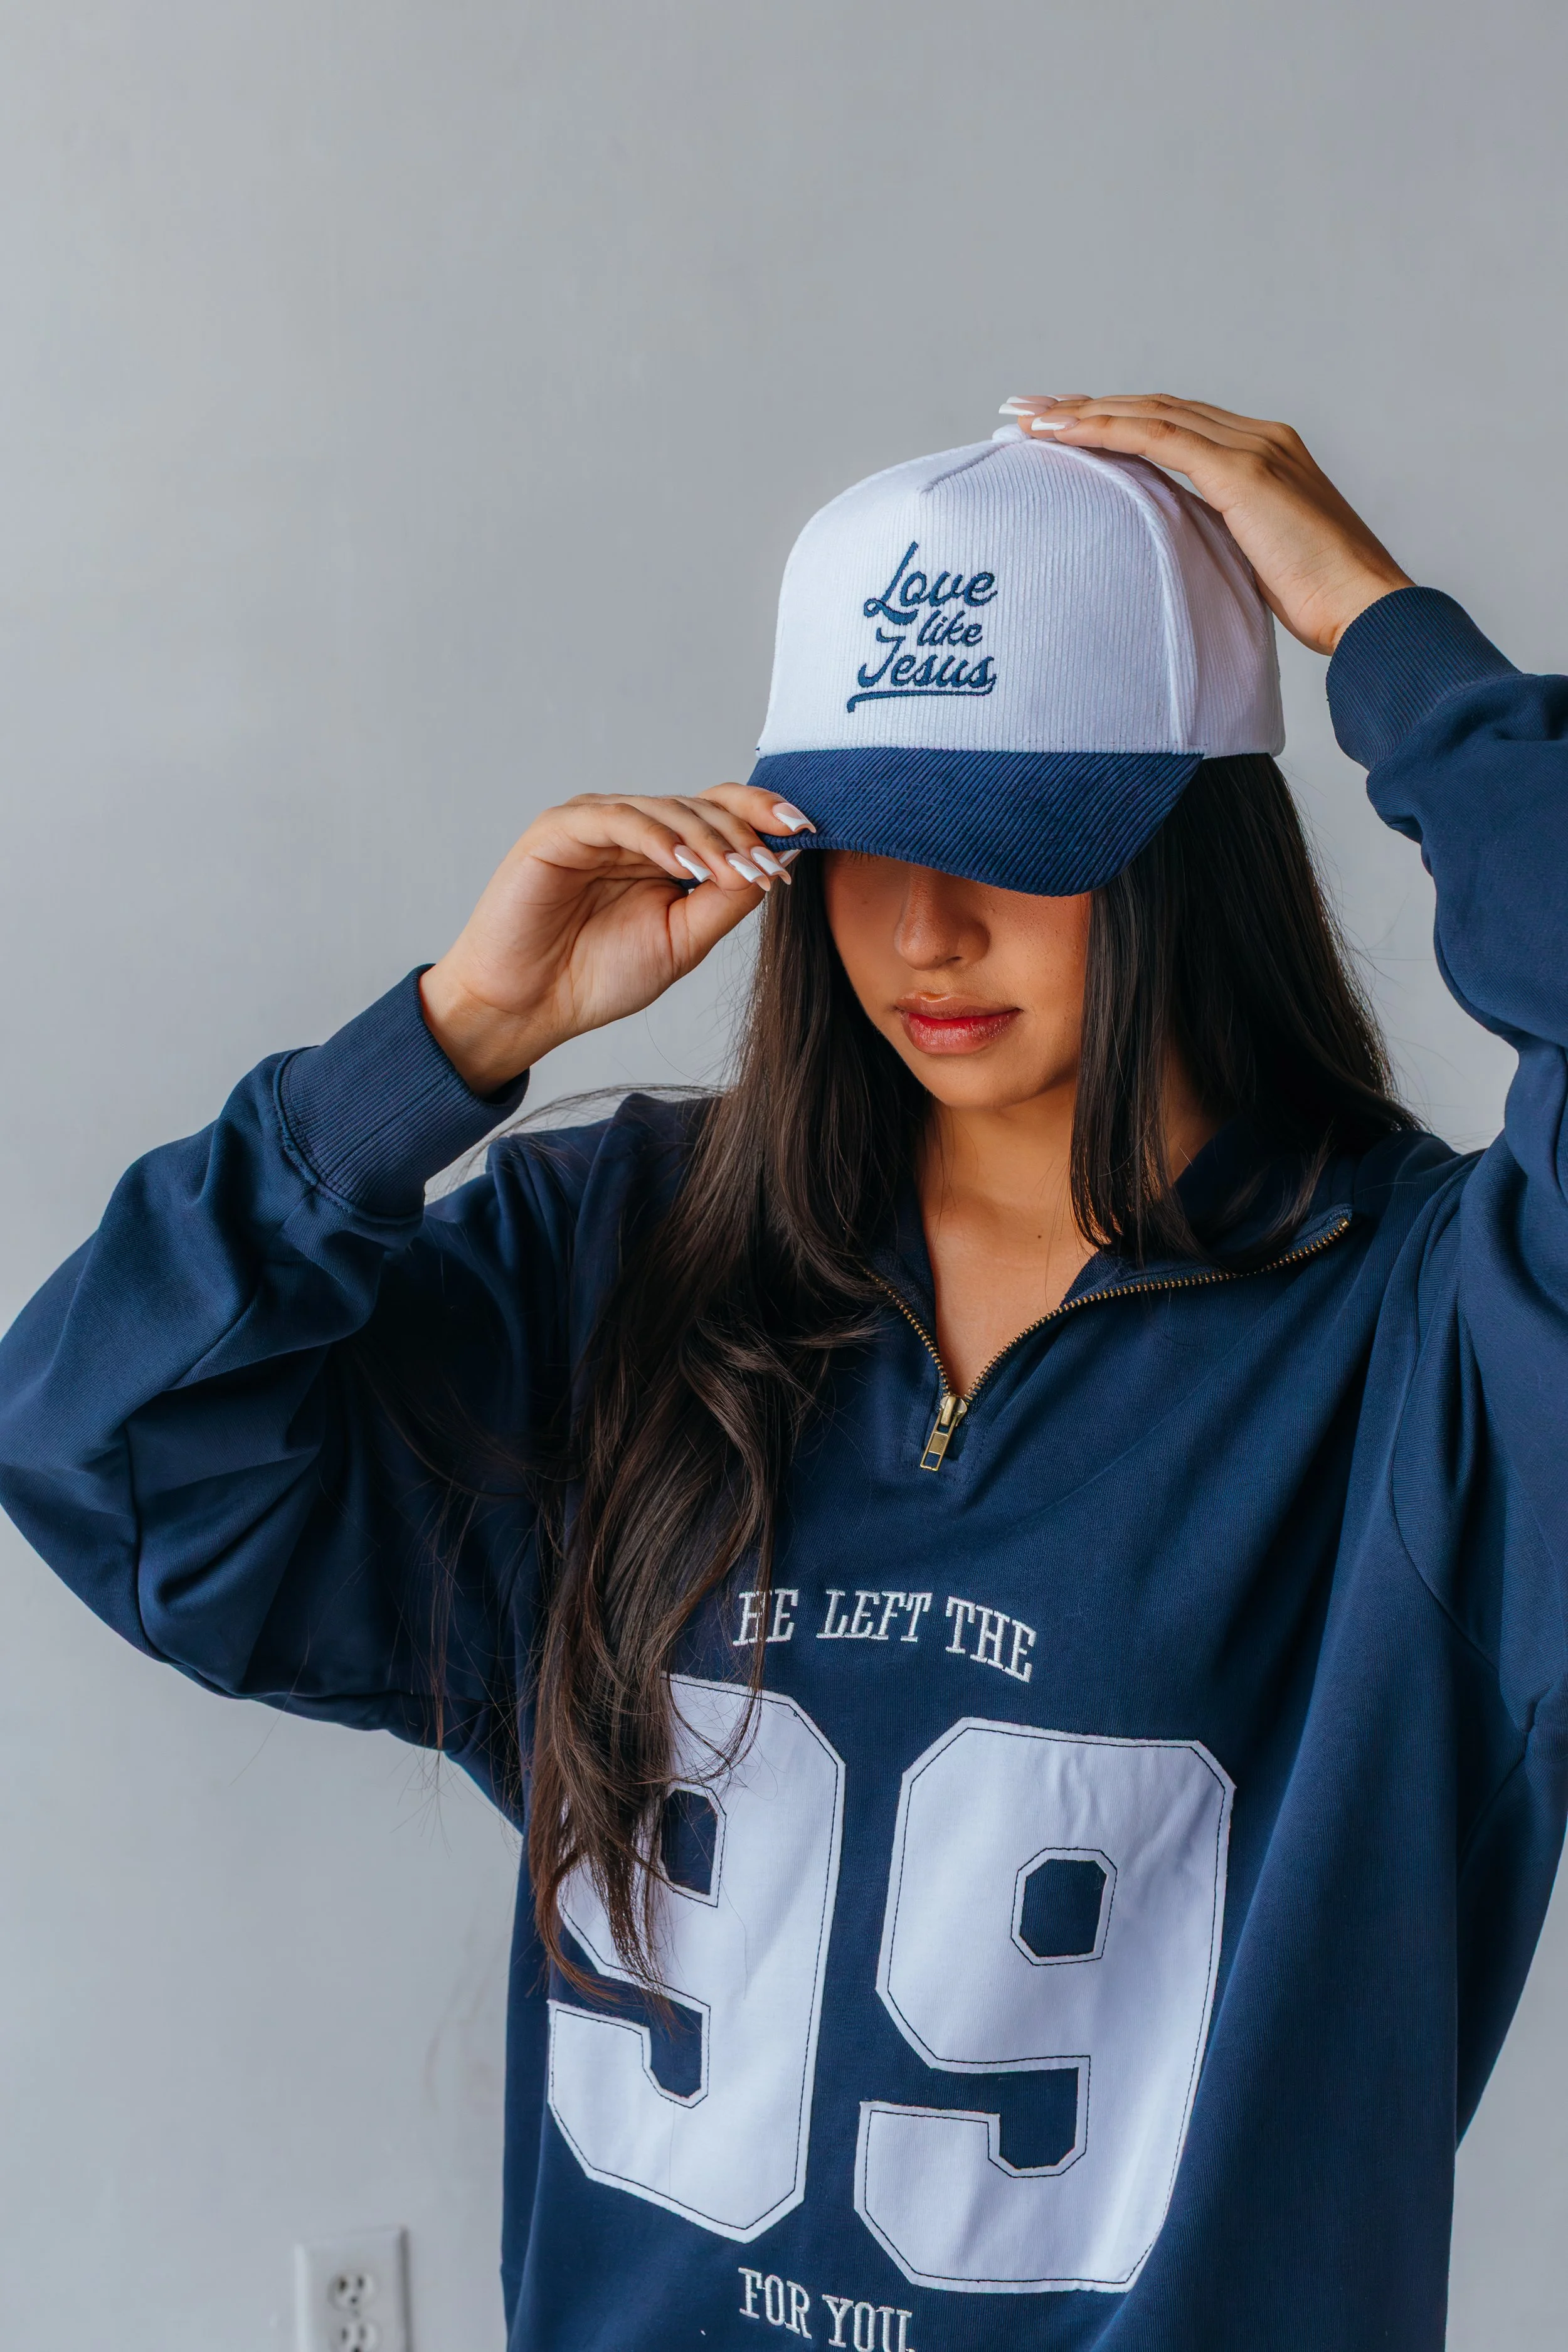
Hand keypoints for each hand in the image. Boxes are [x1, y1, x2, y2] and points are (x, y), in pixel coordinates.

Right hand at [419, 786, 813, 1091]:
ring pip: (665, 808)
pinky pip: (616, 817)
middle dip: (743, 833)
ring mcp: (596, 823)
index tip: (807, 831)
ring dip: (708, 838)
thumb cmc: (598, 976)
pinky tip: (684, 865)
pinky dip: (655, 836)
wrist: (529, 1006)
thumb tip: (785, 855)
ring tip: (736, 869)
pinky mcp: (559, 829)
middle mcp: (634, 828)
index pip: (722, 812)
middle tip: (771, 866)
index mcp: (664, 849)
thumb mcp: (683, 940)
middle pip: (702, 803)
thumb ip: (728, 899)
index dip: (764, 814)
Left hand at [1000, 393, 1410, 655]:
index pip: (1173, 421)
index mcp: (1263, 455)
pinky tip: (1059, 434)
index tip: (1060, 426)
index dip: (1114, 419)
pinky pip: (1156, 437)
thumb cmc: (1320, 603)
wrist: (1368, 611)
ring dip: (1079, 413)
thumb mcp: (1254, 562)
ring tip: (1024, 419)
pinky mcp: (1243, 473)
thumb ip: (1218, 539)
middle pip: (1153, 405)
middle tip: (1023, 410)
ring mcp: (1253, 448)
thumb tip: (1175, 552)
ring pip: (1148, 413)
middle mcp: (1259, 436)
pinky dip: (1103, 431)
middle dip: (1084, 405)